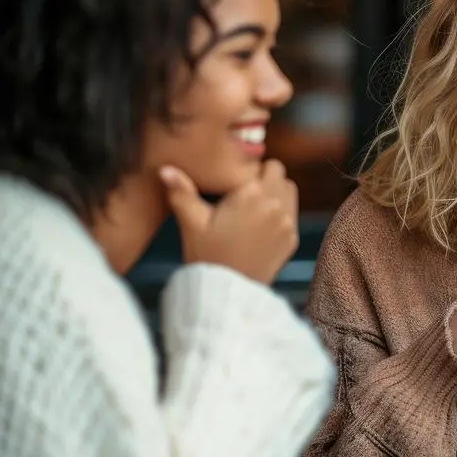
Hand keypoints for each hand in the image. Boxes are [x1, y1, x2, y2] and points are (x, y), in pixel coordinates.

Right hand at [159, 160, 298, 284]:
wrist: (227, 292)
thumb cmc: (206, 255)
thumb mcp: (192, 223)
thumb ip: (181, 192)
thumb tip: (164, 169)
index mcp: (252, 193)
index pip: (262, 163)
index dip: (246, 171)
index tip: (233, 184)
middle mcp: (276, 204)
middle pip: (279, 173)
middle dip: (264, 177)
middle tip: (243, 193)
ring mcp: (288, 222)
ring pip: (289, 191)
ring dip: (275, 192)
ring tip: (253, 207)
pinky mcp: (292, 238)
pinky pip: (291, 214)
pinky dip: (281, 213)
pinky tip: (260, 226)